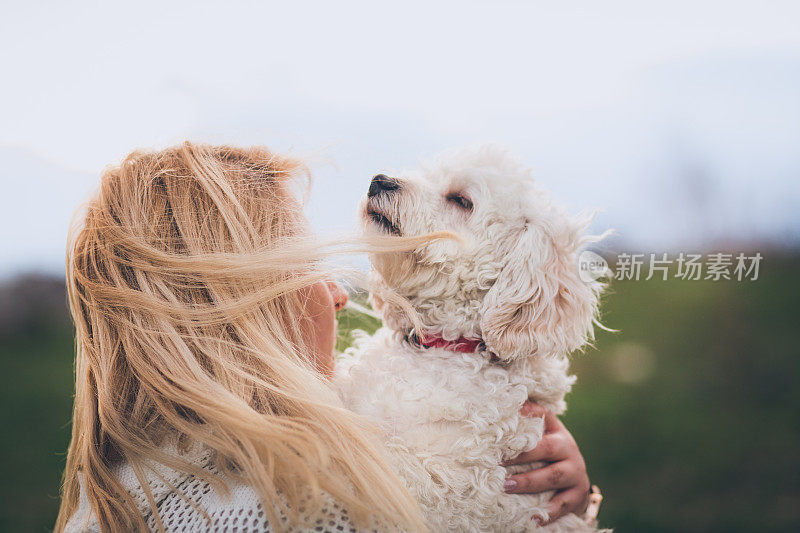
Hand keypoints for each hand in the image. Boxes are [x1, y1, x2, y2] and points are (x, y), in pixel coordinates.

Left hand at [503, 402, 590, 524]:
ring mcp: (576, 472)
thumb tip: (503, 406)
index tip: (503, 426)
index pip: (542, 418)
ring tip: (506, 487)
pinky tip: (533, 519)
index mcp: (557, 431)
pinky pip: (563, 504)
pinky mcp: (578, 494)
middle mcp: (569, 448)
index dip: (525, 417)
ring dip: (528, 482)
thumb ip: (526, 422)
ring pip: (553, 476)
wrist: (575, 479)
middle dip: (521, 455)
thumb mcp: (542, 435)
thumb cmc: (549, 455)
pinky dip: (548, 512)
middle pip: (546, 448)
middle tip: (497, 462)